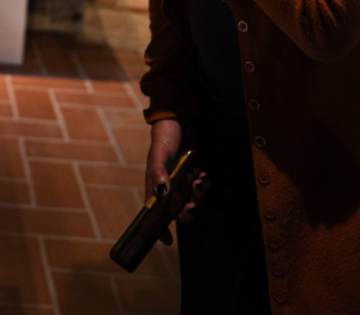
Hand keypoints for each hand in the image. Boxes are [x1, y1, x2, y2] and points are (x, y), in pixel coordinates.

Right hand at [145, 118, 208, 243]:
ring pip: (192, 200)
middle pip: (177, 211)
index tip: (166, 240)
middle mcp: (168, 186)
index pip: (154, 212)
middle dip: (186, 212)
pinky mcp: (194, 173)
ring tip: (199, 180)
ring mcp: (182, 180)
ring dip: (198, 196)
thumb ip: (159, 173)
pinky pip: (202, 188)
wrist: (181, 119)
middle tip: (192, 206)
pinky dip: (205, 185)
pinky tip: (203, 174)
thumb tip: (161, 194)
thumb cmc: (164, 136)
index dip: (159, 227)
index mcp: (155, 185)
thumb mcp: (159, 154)